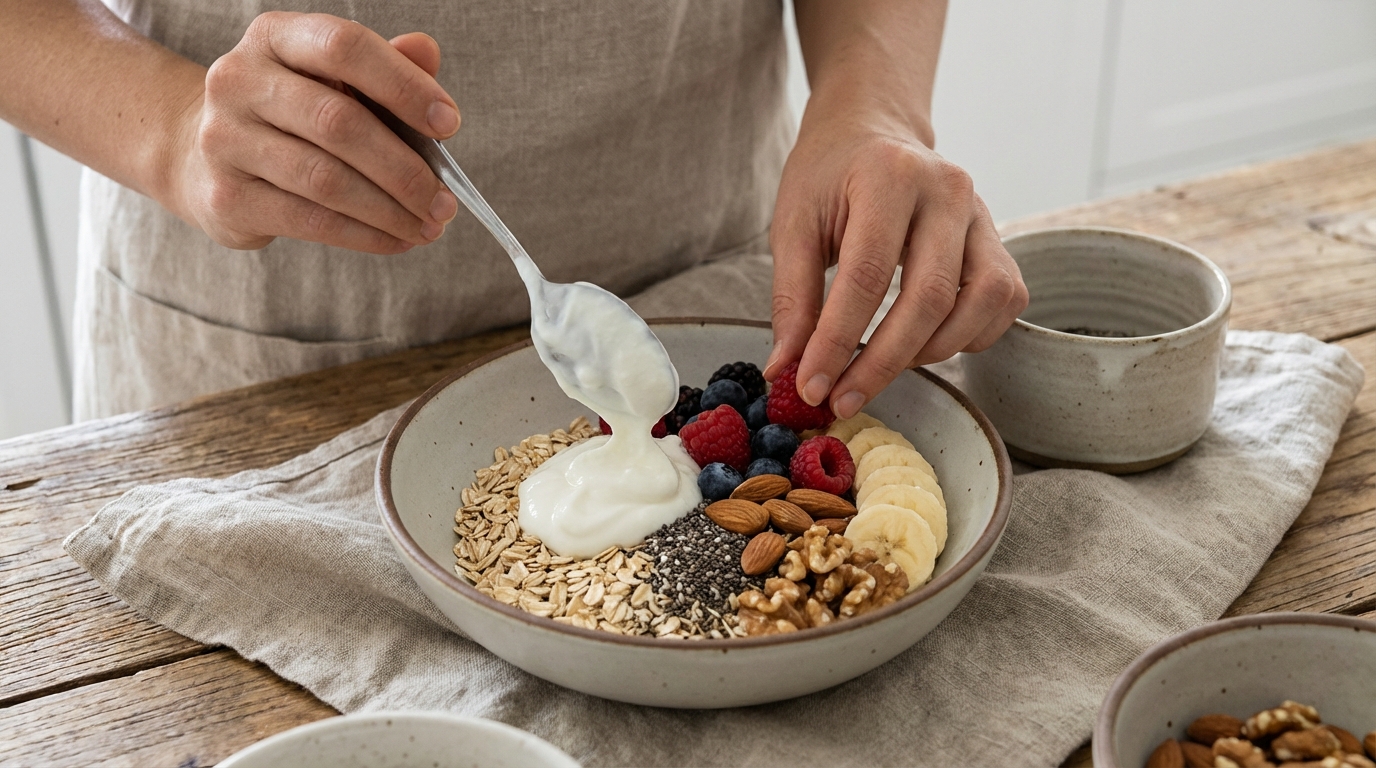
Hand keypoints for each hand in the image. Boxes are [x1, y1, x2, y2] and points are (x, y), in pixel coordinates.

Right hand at [167, 13, 460, 252]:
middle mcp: (238, 79)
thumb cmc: (295, 114)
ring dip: (390, 210)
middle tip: (445, 201)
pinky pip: (309, 220)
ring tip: (429, 226)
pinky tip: (397, 240)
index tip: (449, 125)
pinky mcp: (226, 195)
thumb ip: (386, 66)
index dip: (403, 86)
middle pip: (338, 123)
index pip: (345, 48)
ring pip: (325, 179)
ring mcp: (225, 139)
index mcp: (275, 37)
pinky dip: (364, 235)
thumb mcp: (337, 80)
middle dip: (404, 169)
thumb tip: (427, 51)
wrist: (205, 155)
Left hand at [766, 106, 1028, 419]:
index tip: (812, 386)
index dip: (838, 341)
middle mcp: (949, 191)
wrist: (873, 131)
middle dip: (883, 362)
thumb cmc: (829, 177)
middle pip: (929, 297)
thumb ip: (792, 298)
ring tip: (881, 366)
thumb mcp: (794, 224)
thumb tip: (786, 370)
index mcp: (890, 176)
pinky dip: (968, 337)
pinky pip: (1002, 304)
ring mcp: (984, 215)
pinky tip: (924, 342)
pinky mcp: (1001, 240)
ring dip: (929, 352)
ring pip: (978, 305)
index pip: (867, 276)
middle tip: (843, 399)